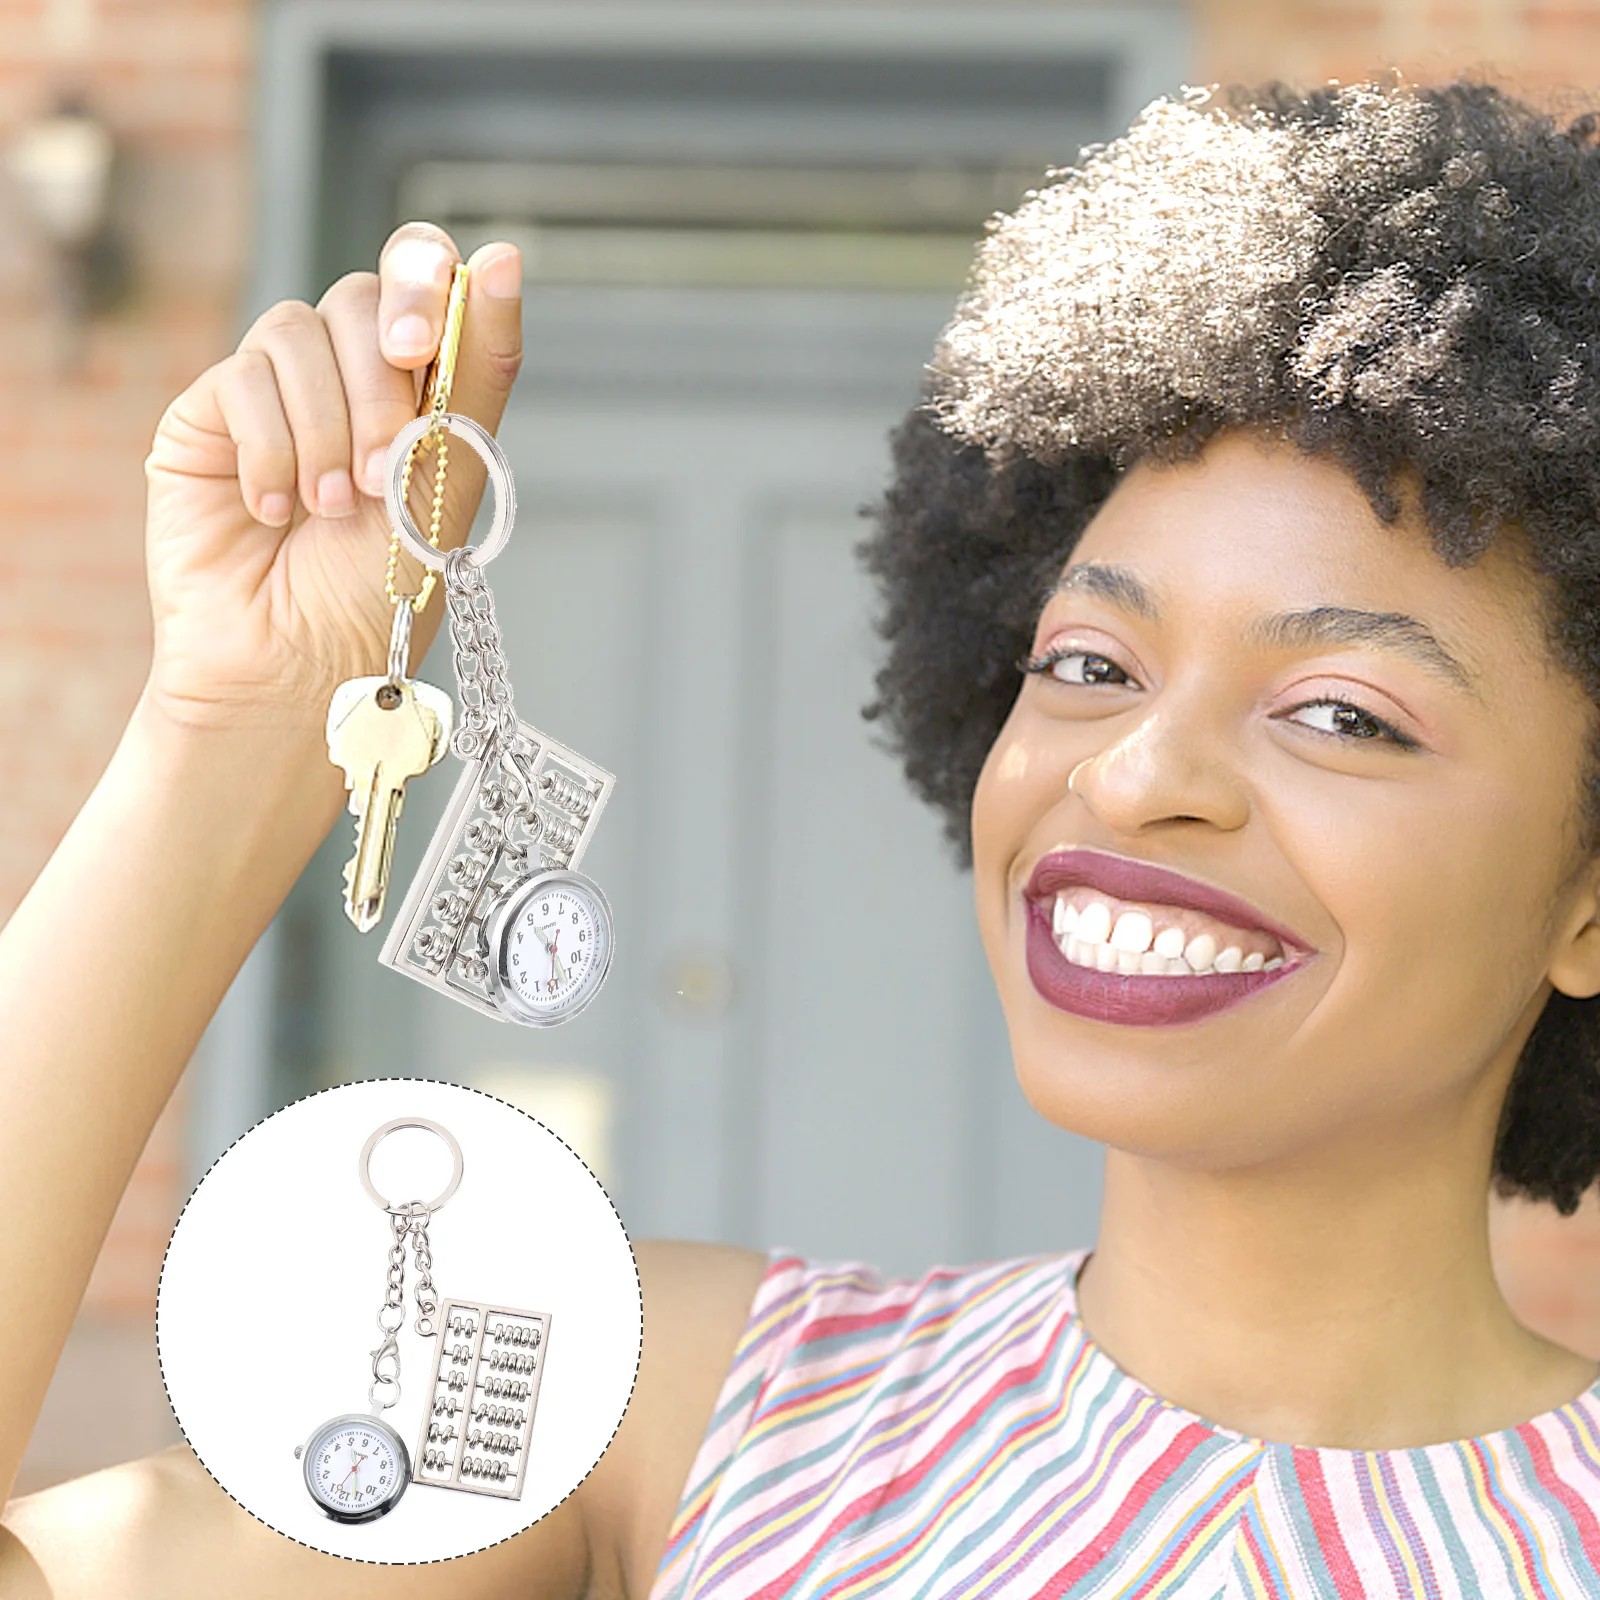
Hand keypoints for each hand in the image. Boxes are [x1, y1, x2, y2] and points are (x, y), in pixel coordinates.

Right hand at [142, 223, 523, 731]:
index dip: (429, 280)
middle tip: (387, 459)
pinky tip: (273, 511)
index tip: (435, 330)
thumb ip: (476, 372)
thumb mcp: (450, 476)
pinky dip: (271, 448)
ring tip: (332, 506)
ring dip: (330, 426)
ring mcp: (276, 393)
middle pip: (365, 295)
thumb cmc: (379, 591)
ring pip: (300, 330)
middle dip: (384, 371)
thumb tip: (500, 257)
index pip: (426, 281)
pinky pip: (241, 378)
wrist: (296, 663)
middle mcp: (347, 380)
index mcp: (417, 389)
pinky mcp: (209, 416)